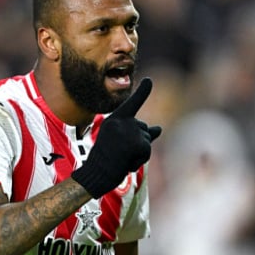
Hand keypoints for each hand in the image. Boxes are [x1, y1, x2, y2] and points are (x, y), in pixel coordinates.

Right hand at [72, 77, 161, 198]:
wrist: (95, 174)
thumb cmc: (105, 160)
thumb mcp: (120, 142)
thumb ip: (140, 133)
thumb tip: (160, 128)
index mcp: (115, 119)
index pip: (132, 103)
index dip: (143, 92)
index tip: (150, 80)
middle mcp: (123, 121)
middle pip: (144, 130)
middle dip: (138, 144)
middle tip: (118, 155)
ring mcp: (130, 131)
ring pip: (147, 142)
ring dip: (138, 154)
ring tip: (121, 159)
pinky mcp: (137, 143)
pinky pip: (147, 152)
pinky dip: (139, 161)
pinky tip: (125, 163)